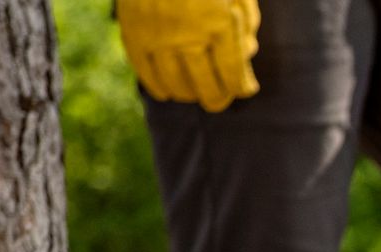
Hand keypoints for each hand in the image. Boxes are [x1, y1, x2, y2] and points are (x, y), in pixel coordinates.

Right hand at [117, 0, 261, 112]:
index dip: (242, 87)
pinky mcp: (133, 32)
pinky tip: (168, 92)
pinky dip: (158, 87)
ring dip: (190, 95)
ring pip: (177, 84)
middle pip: (207, 87)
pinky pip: (145, 72)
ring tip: (197, 94)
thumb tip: (247, 53)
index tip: (246, 88)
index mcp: (218, 22)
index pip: (234, 75)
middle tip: (220, 100)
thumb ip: (245, 22)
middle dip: (218, 98)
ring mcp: (157, 35)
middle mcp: (188, 34)